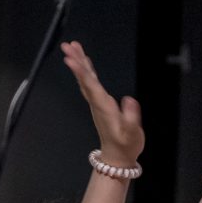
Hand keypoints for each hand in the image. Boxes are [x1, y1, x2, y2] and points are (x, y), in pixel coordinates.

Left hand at [61, 40, 143, 165]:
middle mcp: (97, 103)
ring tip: (73, 47)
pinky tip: (85, 61)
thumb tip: (129, 101)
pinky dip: (86, 70)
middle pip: (85, 78)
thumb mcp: (132, 134)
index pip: (90, 85)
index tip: (71, 58)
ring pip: (86, 79)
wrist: (117, 157)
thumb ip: (131, 117)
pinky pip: (90, 83)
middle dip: (76, 61)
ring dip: (79, 62)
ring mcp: (97, 103)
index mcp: (104, 107)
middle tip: (68, 45)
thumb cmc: (126, 145)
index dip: (81, 71)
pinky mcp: (99, 103)